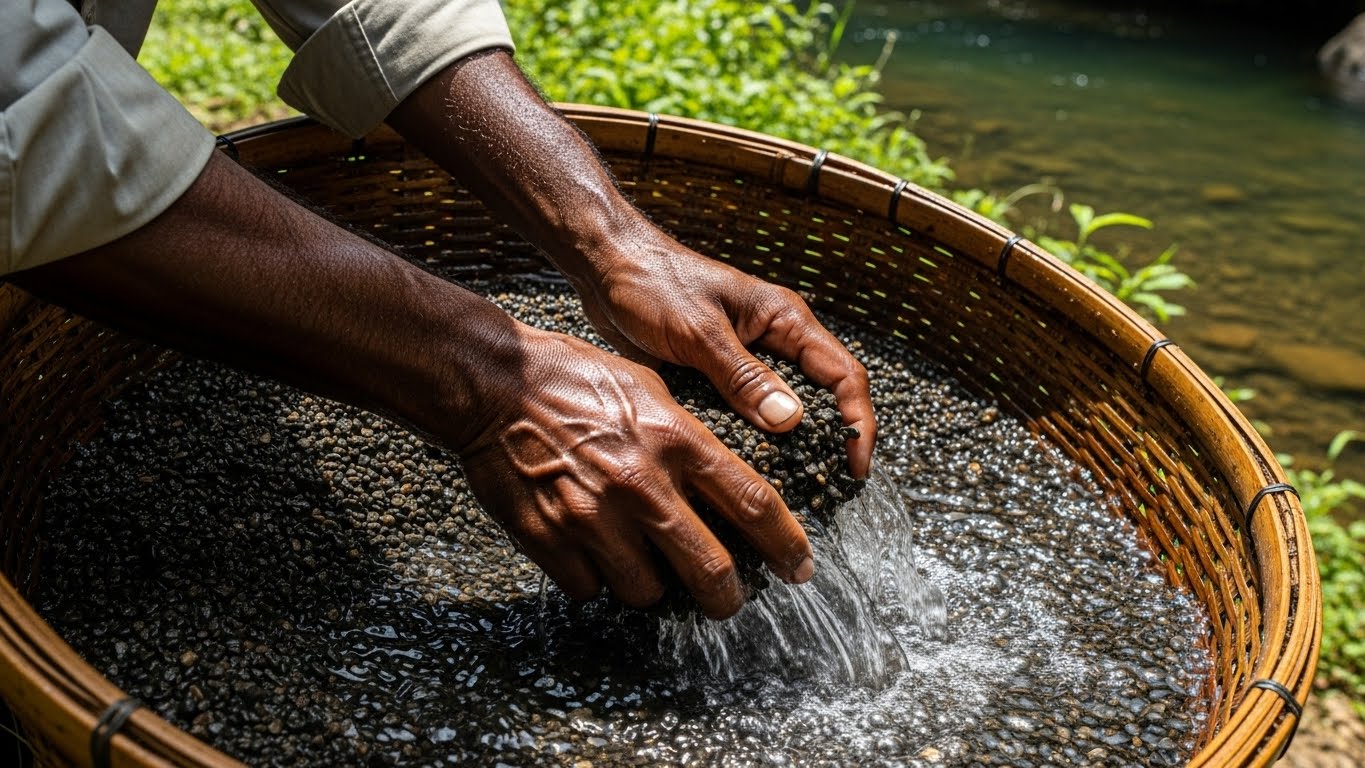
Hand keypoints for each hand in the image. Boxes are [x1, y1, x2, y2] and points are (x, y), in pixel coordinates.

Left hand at [386, 52, 875, 476]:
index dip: (857, 422)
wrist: (606, 268)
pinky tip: (744, 472)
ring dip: (792, 446)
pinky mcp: (717, 374)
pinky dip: (753, 441)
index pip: (844, 374)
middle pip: (823, 396)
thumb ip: (743, 376)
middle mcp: (774, 340)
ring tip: (793, 492)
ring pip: (785, 408)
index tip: (855, 466)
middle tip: (830, 490)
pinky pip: (748, 413)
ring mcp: (747, 359)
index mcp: (785, 320)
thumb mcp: (700, 333)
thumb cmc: (653, 284)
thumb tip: (791, 421)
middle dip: (832, 441)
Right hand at [457, 326, 813, 617]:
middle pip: (710, 569)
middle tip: (730, 602)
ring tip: (638, 559)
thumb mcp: (649, 389)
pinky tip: (590, 552)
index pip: (753, 504)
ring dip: (651, 584)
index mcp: (675, 440)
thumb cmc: (574, 380)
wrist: (495, 384)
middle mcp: (641, 484)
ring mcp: (593, 516)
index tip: (799, 568)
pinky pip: (590, 590)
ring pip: (647, 591)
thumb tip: (726, 487)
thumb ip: (689, 440)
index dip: (785, 545)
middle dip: (729, 597)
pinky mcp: (549, 538)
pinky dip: (596, 580)